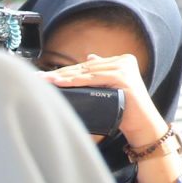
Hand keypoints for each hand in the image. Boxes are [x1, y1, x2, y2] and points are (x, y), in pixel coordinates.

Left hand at [44, 54, 165, 147]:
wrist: (142, 124)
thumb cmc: (124, 108)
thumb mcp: (110, 87)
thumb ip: (102, 72)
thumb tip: (89, 58)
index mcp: (121, 61)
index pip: (86, 66)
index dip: (65, 71)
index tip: (44, 75)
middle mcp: (124, 61)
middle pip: (84, 68)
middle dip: (60, 73)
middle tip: (39, 77)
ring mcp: (125, 68)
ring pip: (87, 72)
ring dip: (63, 77)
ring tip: (45, 80)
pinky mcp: (124, 78)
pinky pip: (93, 78)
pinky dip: (75, 80)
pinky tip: (60, 82)